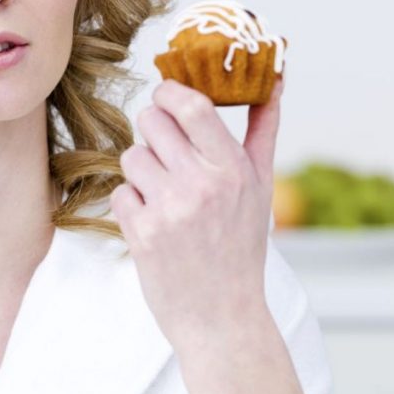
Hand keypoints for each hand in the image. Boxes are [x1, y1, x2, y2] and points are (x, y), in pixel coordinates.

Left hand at [110, 74, 285, 349]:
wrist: (222, 315)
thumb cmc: (241, 244)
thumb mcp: (261, 185)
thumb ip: (263, 127)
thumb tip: (272, 77)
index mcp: (232, 169)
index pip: (191, 106)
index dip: (169, 91)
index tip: (166, 95)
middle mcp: (201, 185)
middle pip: (151, 121)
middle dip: (154, 130)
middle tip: (168, 153)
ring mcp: (169, 209)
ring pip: (131, 155)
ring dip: (142, 170)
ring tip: (166, 195)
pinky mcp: (141, 233)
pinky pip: (120, 191)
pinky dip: (132, 204)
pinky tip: (155, 222)